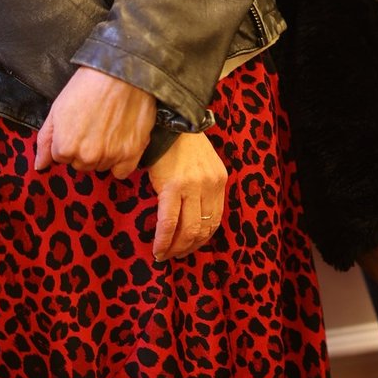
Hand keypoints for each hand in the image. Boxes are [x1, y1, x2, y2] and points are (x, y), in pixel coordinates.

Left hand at [34, 67, 155, 178]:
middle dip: (85, 150)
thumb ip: (46, 140)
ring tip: (108, 129)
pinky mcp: (131, 153)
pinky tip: (120, 143)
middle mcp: (87, 157)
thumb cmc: (87, 85)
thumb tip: (39, 165)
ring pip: (101, 166)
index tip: (78, 125)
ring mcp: (110, 156)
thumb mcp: (57, 108)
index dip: (69, 141)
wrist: (120, 73)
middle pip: (81, 164)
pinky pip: (121, 172)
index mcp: (65, 147)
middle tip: (93, 126)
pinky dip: (120, 162)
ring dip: (102, 154)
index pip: (62, 157)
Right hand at [147, 132, 227, 260]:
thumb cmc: (180, 143)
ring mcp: (194, 186)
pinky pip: (169, 222)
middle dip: (188, 248)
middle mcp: (211, 185)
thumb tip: (192, 217)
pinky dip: (164, 240)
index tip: (189, 248)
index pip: (215, 220)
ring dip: (176, 248)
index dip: (201, 239)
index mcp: (220, 180)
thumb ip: (203, 187)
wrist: (167, 121)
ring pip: (188, 230)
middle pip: (203, 229)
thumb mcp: (202, 164)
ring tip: (164, 255)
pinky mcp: (174, 186)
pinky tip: (157, 248)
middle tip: (175, 256)